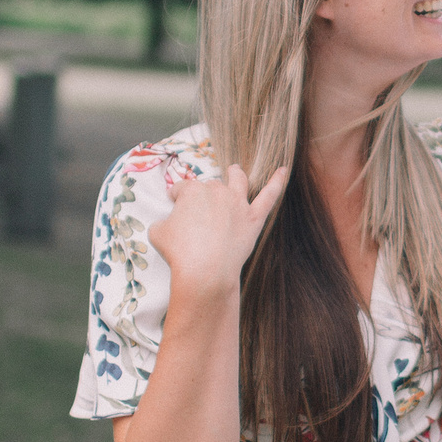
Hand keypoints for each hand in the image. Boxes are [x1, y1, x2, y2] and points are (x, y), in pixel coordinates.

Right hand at [151, 163, 289, 296]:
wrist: (205, 270)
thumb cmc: (179, 252)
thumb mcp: (157, 232)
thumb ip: (163, 222)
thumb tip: (167, 223)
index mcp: (192, 191)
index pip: (181, 189)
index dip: (176, 197)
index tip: (174, 204)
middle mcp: (216, 191)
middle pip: (209, 186)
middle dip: (203, 195)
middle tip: (199, 211)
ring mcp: (237, 203)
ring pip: (238, 180)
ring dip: (236, 174)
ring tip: (235, 170)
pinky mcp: (253, 218)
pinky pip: (269, 195)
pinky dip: (277, 182)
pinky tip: (284, 170)